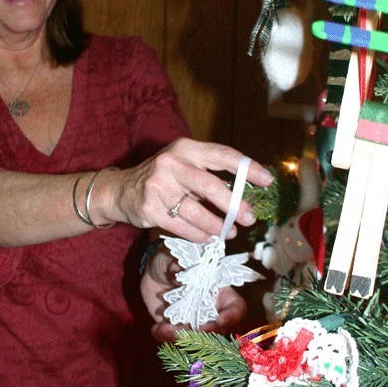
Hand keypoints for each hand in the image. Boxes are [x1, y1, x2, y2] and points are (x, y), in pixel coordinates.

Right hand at [98, 138, 272, 242]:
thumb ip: (209, 172)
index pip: (222, 155)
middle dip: (234, 205)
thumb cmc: (162, 177)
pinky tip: (209, 238)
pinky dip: (199, 235)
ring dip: (217, 226)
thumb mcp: (183, 164)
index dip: (247, 168)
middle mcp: (171, 163)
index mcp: (185, 148)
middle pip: (211, 186)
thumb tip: (246, 191)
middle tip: (249, 217)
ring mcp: (158, 186)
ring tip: (229, 233)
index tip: (267, 180)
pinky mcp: (150, 209)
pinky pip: (182, 226)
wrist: (120, 190)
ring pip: (196, 211)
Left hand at [140, 242, 247, 342]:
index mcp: (220, 291)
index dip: (232, 316)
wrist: (154, 269)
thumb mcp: (178, 255)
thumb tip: (186, 268)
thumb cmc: (173, 258)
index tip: (220, 320)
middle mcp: (211, 310)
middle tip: (188, 328)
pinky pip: (175, 338)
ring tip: (163, 328)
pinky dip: (165, 336)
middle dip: (205, 333)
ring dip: (181, 337)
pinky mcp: (176, 327)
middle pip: (218, 330)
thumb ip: (183, 262)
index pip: (236, 307)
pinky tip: (156, 328)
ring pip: (196, 338)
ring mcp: (194, 321)